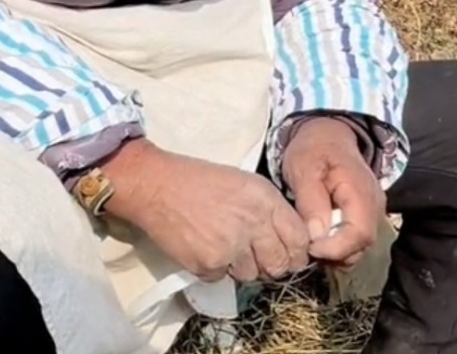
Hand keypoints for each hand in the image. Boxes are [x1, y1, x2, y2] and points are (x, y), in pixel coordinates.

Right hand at [102, 140, 308, 282]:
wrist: (156, 185)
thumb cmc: (199, 179)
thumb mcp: (242, 183)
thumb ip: (268, 209)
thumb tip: (288, 238)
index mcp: (264, 198)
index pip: (300, 239)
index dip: (297, 250)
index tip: (289, 253)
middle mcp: (253, 224)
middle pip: (280, 264)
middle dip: (271, 264)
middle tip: (256, 255)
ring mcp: (232, 248)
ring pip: (252, 275)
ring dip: (241, 266)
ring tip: (222, 243)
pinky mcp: (210, 265)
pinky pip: (223, 278)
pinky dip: (215, 268)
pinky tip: (203, 245)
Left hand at [280, 117, 384, 267]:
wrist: (328, 135)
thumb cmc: (313, 149)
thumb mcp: (303, 168)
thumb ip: (311, 201)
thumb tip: (316, 236)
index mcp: (360, 191)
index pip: (359, 233)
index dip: (336, 248)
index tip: (310, 247)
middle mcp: (374, 206)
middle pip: (361, 246)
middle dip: (334, 254)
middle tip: (305, 248)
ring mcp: (373, 213)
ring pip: (359, 248)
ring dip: (335, 253)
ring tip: (310, 243)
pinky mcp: (365, 217)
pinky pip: (356, 241)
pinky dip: (339, 247)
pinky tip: (319, 239)